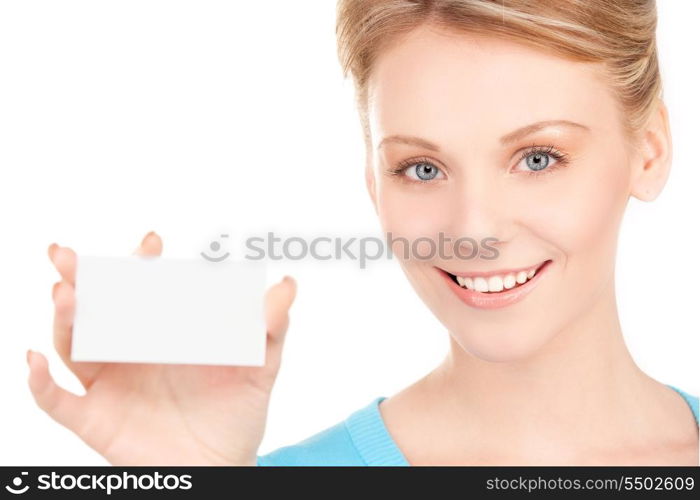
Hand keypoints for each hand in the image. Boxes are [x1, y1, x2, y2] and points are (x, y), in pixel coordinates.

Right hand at [27, 231, 295, 464]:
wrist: (223, 467)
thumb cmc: (236, 414)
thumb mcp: (258, 369)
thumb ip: (270, 329)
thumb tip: (287, 285)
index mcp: (163, 332)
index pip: (144, 290)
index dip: (142, 265)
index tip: (150, 243)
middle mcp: (130, 351)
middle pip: (96, 308)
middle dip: (81, 279)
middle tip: (70, 256)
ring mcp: (109, 383)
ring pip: (72, 345)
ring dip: (63, 319)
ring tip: (65, 296)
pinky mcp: (95, 419)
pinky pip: (56, 400)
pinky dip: (38, 382)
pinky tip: (33, 359)